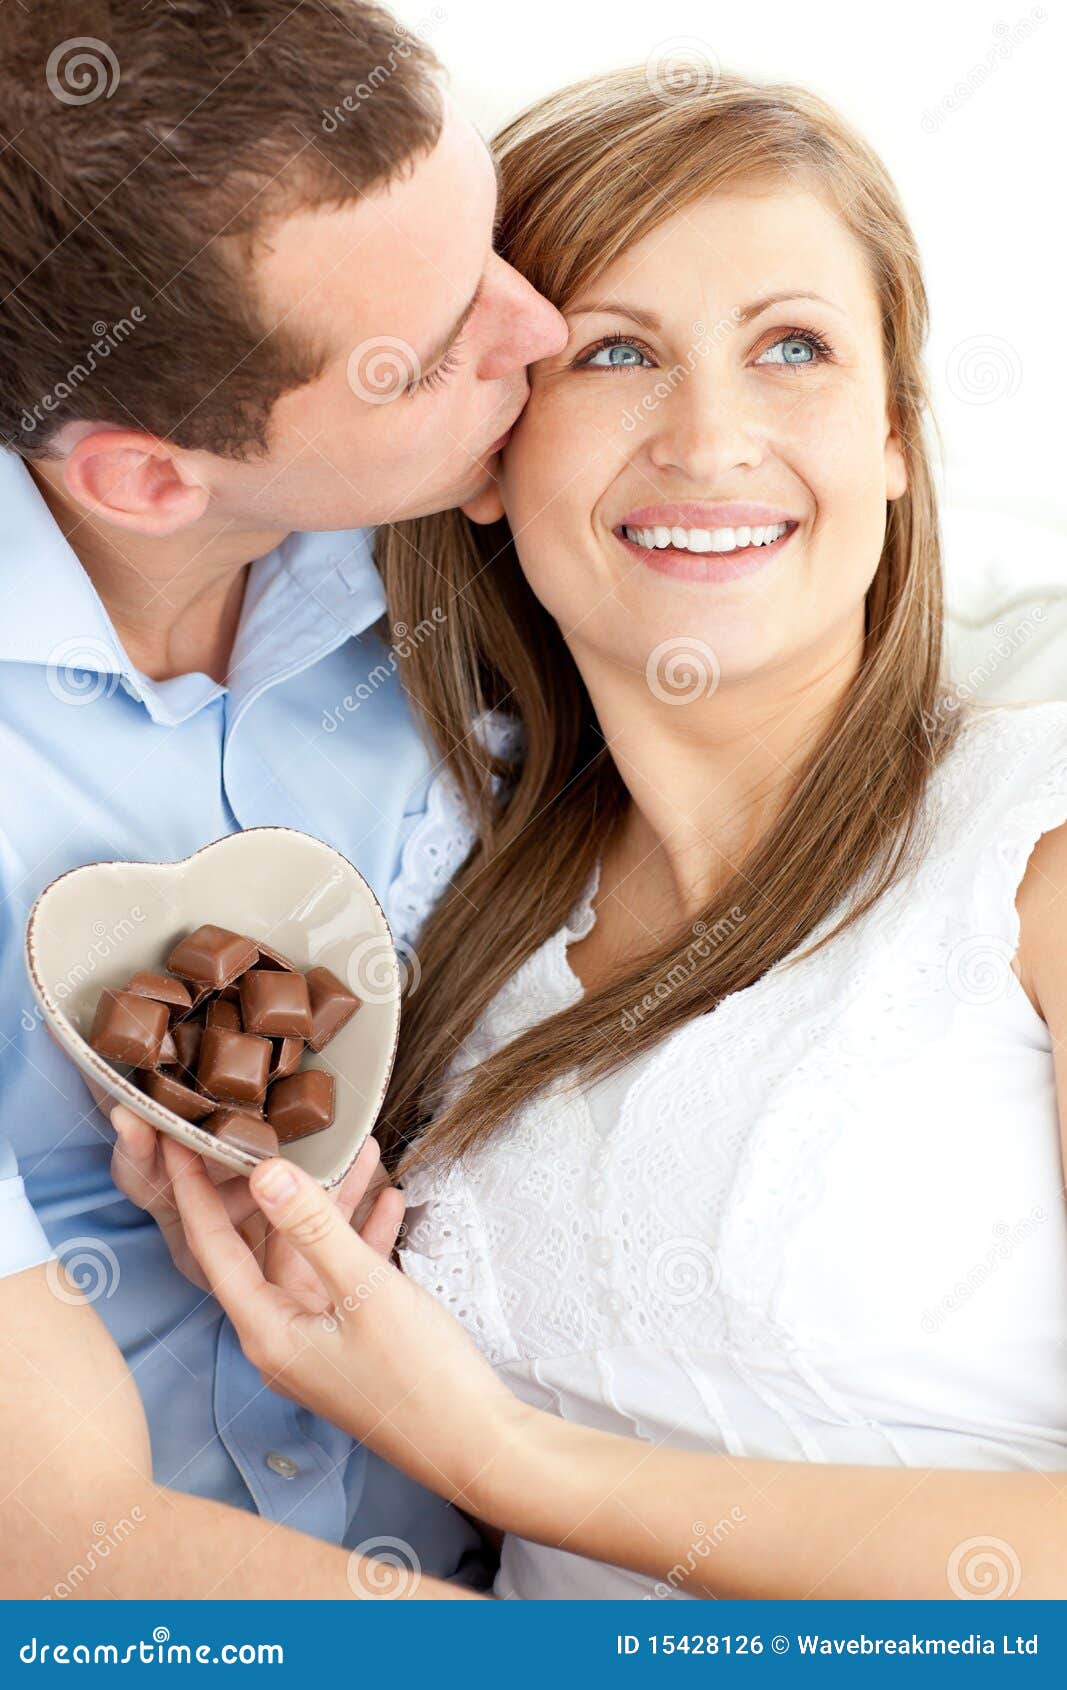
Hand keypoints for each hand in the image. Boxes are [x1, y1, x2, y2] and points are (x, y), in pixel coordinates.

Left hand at [167, 1144, 533, 1510]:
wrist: (478, 1445)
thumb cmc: (419, 1381)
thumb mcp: (365, 1290)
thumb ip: (313, 1228)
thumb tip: (263, 1173)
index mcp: (267, 1331)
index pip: (215, 1247)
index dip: (195, 1190)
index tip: (180, 1139)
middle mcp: (283, 1334)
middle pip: (267, 1243)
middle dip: (284, 1183)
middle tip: (276, 1128)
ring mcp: (320, 1336)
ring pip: (314, 1252)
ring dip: (336, 1203)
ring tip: (361, 1148)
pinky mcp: (354, 1336)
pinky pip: (347, 1273)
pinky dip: (364, 1235)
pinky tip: (390, 1198)